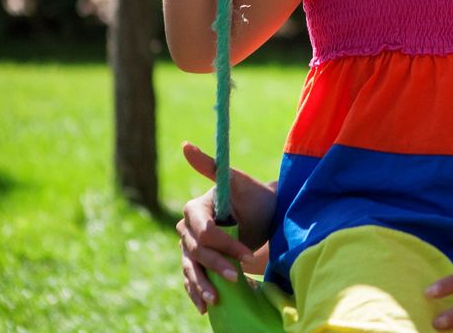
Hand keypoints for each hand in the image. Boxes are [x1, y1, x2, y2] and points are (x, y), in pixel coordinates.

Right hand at [176, 141, 276, 313]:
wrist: (267, 218)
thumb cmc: (256, 198)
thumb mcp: (240, 182)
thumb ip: (213, 166)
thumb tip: (185, 145)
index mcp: (196, 208)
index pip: (203, 230)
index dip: (223, 243)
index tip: (246, 254)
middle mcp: (188, 229)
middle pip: (196, 251)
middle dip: (217, 265)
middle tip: (239, 277)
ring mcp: (190, 248)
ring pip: (190, 268)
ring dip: (202, 285)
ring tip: (216, 299)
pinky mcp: (196, 263)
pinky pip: (191, 280)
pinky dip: (197, 293)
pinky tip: (205, 307)